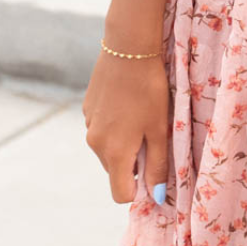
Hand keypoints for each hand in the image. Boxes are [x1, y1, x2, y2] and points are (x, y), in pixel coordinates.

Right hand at [81, 44, 171, 204]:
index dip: (139, 189)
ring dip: (124, 144)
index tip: (154, 171)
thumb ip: (157, 165)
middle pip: (115, 171)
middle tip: (153, 138)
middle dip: (133, 164)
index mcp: (114, 152)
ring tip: (141, 117)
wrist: (128, 48)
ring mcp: (88, 125)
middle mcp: (95, 143)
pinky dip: (115, 126)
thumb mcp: (159, 129)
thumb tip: (157, 196)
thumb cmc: (149, 90)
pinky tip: (128, 104)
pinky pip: (101, 129)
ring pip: (108, 150)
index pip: (120, 193)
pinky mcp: (86, 108)